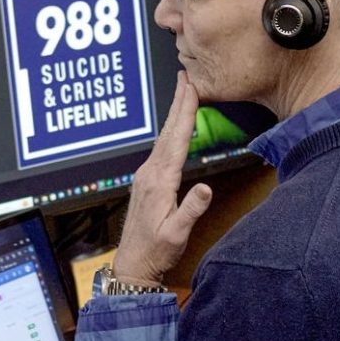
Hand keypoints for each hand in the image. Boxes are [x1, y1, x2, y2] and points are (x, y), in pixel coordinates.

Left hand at [112, 72, 212, 284]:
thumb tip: (206, 189)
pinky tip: (174, 130)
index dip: (185, 113)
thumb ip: (191, 210)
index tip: (191, 89)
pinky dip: (170, 133)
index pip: (177, 140)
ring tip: (183, 94)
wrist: (133, 264)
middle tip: (185, 76)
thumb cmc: (155, 251)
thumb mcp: (177, 234)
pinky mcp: (146, 183)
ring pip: (163, 139)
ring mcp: (145, 177)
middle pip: (168, 132)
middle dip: (178, 103)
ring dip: (174, 115)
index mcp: (160, 182)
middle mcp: (150, 174)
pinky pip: (160, 150)